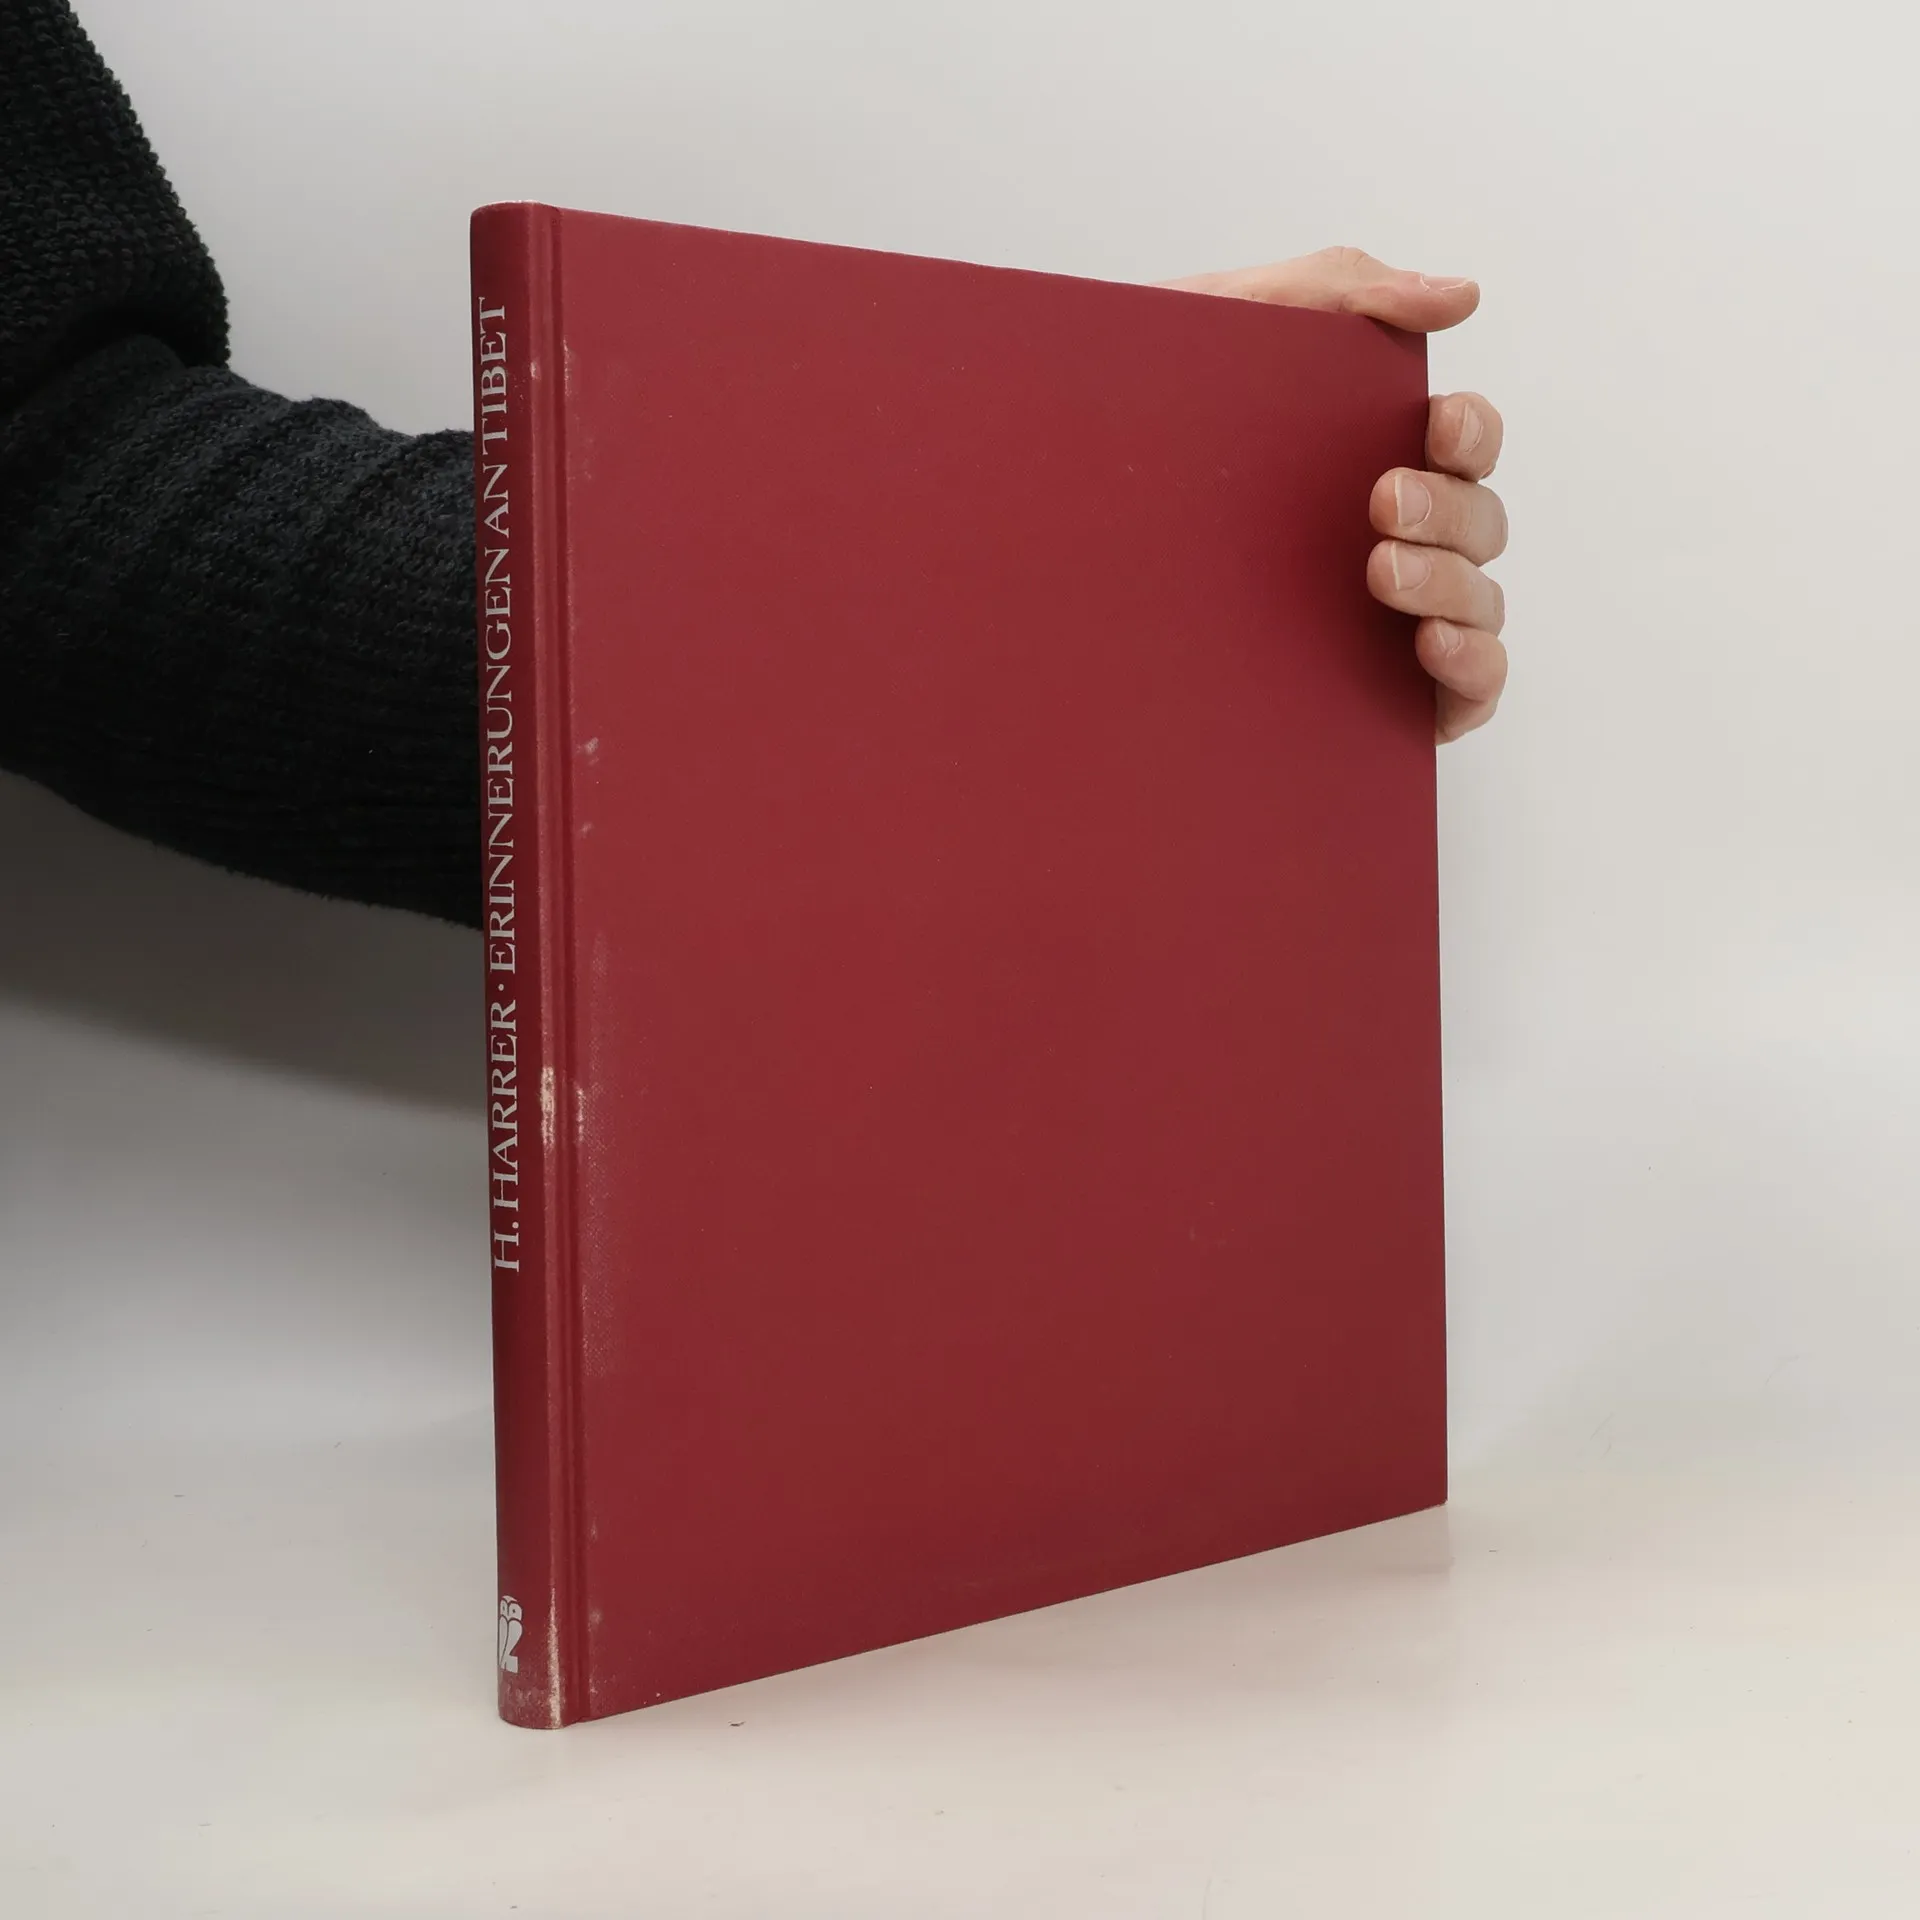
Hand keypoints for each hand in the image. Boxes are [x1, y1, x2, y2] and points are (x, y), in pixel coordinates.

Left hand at [1159, 247, 1507, 741]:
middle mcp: (1396, 538)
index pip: (1463, 444)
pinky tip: (1430, 647)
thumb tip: (1462, 296)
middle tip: (1380, 504)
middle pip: (1478, 524)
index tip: (1434, 425)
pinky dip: (1475, 669)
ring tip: (1381, 572)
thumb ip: (1338, 291)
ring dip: (1453, 585)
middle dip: (1448, 512)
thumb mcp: (1225, 326)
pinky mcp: (1377, 694)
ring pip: (1480, 604)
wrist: (1045, 509)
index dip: (1471, 432)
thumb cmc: (1144, 413)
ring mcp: (1389, 619)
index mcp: (1372, 455)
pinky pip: (1468, 690)